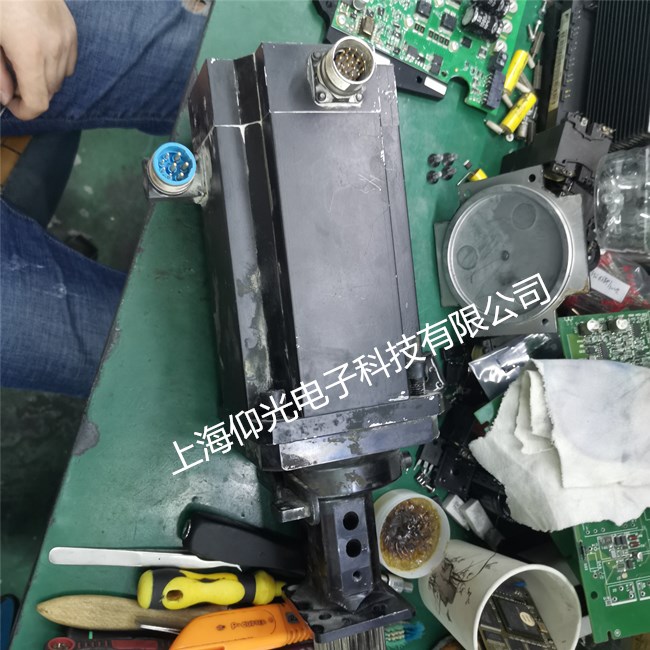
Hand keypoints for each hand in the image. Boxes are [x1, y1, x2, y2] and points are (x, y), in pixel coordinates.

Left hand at [0, 0, 76, 119]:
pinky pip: (68, 64)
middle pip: (49, 93)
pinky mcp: (72, 32)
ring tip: (23, 63)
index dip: (25, 112)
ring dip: (43, 81)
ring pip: (59, 80)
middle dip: (30, 94)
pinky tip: (39, 53)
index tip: (11, 105)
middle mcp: (54, 51)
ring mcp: (66, 41)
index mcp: (29, 53)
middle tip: (10, 79)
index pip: (38, 103)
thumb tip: (7, 98)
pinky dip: (55, 67)